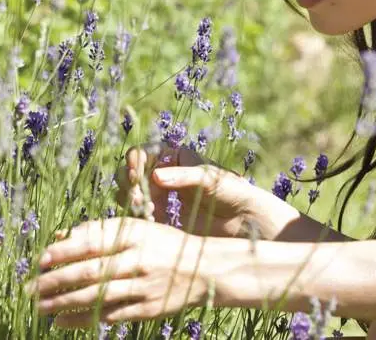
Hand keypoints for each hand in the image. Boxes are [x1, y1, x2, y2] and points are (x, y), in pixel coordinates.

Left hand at [27, 217, 219, 327]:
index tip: (40, 259)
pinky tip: (62, 321)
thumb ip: (100, 231)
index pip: (90, 242)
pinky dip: (83, 319)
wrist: (205, 269)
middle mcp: (137, 259)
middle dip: (55, 281)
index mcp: (133, 234)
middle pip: (89, 271)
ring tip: (40, 307)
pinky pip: (109, 315)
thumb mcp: (137, 228)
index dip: (63, 251)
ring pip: (96, 296)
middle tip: (29, 288)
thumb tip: (60, 236)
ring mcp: (143, 286)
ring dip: (64, 303)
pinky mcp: (147, 309)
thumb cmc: (162, 244)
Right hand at [116, 143, 265, 238]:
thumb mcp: (209, 179)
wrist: (245, 222)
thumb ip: (183, 176)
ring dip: (132, 200)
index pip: (142, 152)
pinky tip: (151, 222)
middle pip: (130, 172)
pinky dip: (138, 216)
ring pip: (129, 193)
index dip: (134, 162)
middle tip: (140, 199)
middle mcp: (163, 173)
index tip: (136, 176)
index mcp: (173, 156)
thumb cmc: (232, 191)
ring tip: (145, 211)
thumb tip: (156, 176)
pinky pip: (138, 214)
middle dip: (130, 184)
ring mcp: (160, 196)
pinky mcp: (160, 218)